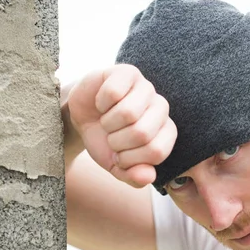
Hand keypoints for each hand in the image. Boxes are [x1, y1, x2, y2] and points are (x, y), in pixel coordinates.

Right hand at [67, 64, 176, 187]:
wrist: (83, 117)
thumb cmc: (105, 141)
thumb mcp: (117, 167)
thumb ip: (134, 177)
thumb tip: (147, 176)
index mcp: (166, 132)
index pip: (157, 152)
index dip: (130, 159)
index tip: (120, 156)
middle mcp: (161, 108)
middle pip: (142, 133)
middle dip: (117, 142)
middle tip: (111, 137)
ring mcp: (146, 88)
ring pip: (128, 113)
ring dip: (108, 123)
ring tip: (106, 121)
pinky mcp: (128, 72)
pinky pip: (113, 93)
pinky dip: (100, 103)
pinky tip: (102, 103)